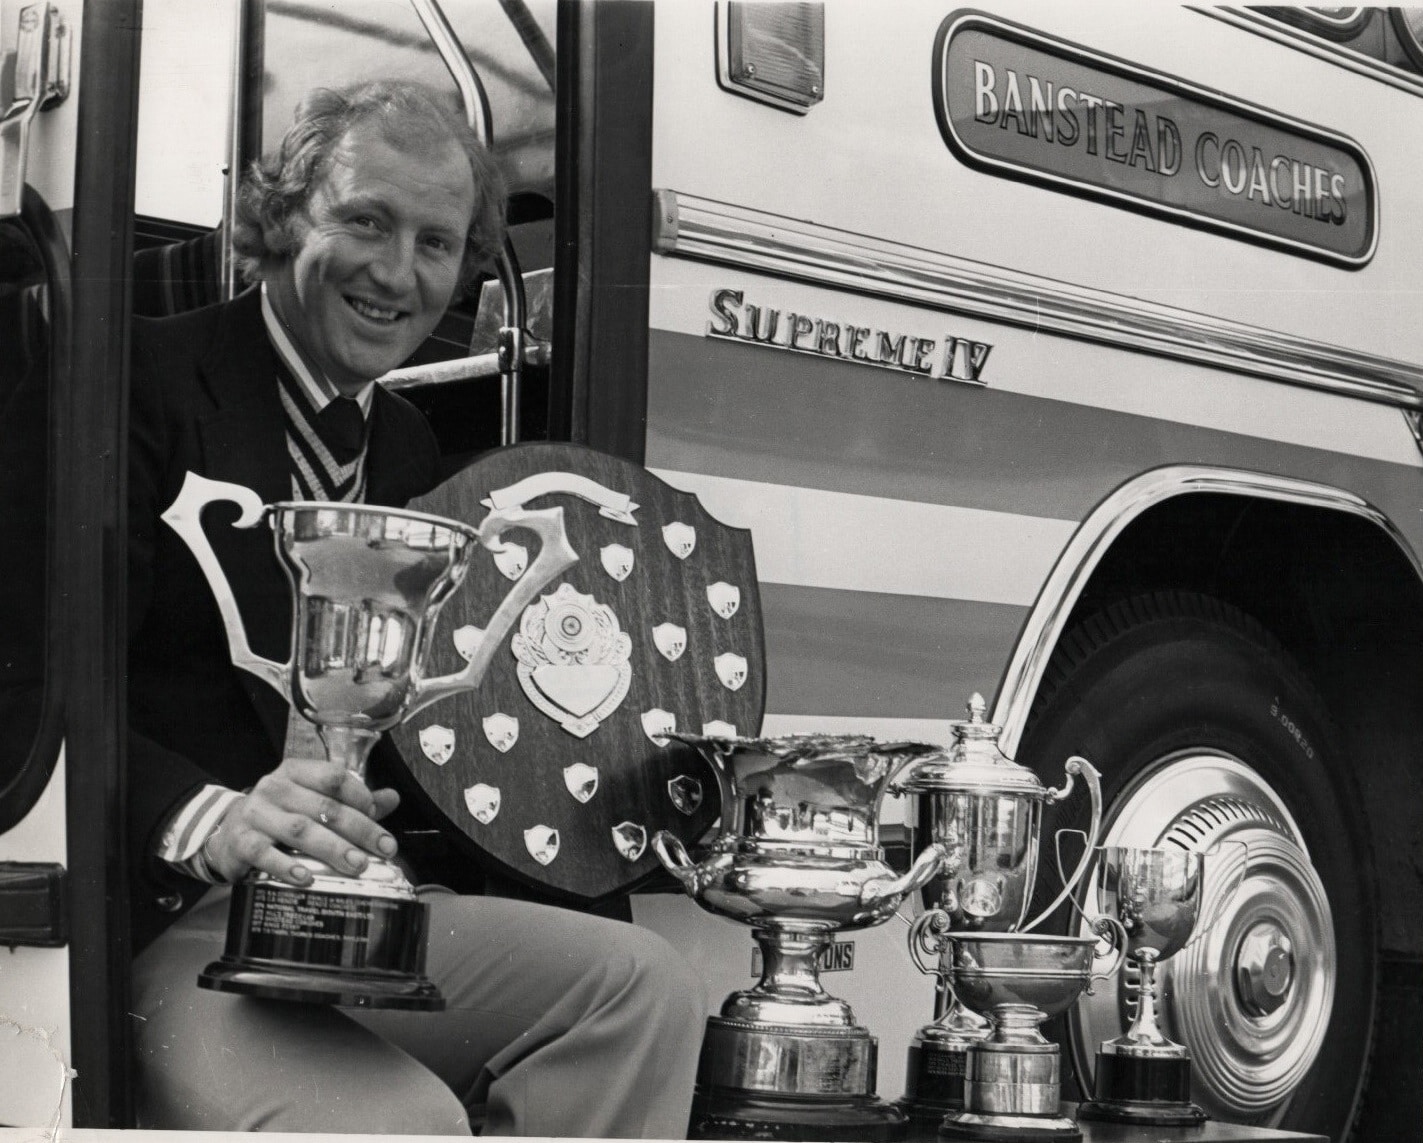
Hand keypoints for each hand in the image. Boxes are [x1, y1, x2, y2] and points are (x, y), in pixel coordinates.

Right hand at [203, 757, 399, 886]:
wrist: (227, 832)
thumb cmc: (280, 814)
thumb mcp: (312, 799)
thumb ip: (351, 799)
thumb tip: (392, 798)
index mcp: (296, 772)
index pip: (334, 776)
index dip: (360, 795)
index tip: (377, 816)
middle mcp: (275, 788)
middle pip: (324, 806)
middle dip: (358, 829)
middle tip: (383, 849)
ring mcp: (256, 814)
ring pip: (300, 829)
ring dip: (332, 848)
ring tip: (356, 864)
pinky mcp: (241, 842)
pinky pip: (265, 854)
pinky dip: (287, 867)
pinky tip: (306, 878)